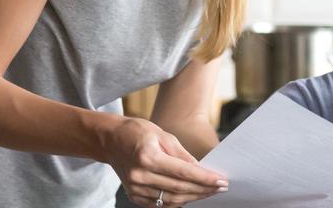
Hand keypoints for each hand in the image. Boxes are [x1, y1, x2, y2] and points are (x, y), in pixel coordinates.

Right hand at [103, 117, 226, 206]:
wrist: (111, 140)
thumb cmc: (138, 132)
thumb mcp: (163, 135)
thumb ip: (182, 155)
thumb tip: (200, 169)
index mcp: (148, 157)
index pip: (183, 172)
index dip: (204, 178)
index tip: (221, 180)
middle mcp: (140, 176)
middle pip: (179, 188)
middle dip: (203, 189)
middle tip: (221, 187)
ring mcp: (135, 188)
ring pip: (171, 199)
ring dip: (194, 196)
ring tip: (210, 191)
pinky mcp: (134, 195)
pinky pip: (161, 204)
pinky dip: (178, 201)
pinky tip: (191, 195)